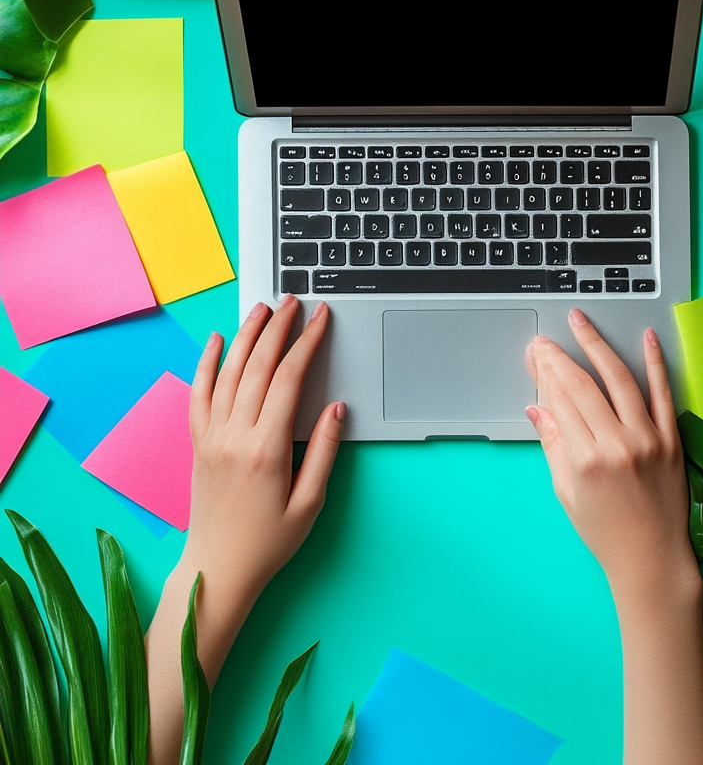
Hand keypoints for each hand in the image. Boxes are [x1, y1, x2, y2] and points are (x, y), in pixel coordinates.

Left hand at [182, 296, 343, 606]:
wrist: (218, 570)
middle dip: (279, 328)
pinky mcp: (198, 443)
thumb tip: (336, 408)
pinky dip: (205, 363)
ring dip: (246, 335)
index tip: (321, 318)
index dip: (307, 343)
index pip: (288, 380)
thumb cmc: (268, 544)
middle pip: (257, 366)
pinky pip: (198, 394)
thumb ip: (324, 451)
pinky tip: (214, 340)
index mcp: (266, 450)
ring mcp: (211, 437)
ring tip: (263, 309)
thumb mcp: (310, 503)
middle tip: (294, 301)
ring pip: (227, 372)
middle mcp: (234, 436)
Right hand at [525, 311, 698, 607]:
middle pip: (583, 385)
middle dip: (561, 356)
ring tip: (582, 322)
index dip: (545, 372)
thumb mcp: (567, 491)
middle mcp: (617, 445)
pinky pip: (663, 394)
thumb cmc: (606, 533)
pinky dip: (655, 363)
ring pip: (619, 380)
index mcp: (585, 460)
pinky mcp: (672, 441)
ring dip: (598, 346)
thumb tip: (536, 408)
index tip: (537, 354)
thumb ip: (553, 444)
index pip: (560, 401)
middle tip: (548, 338)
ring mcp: (647, 440)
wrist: (652, 561)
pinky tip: (647, 337)